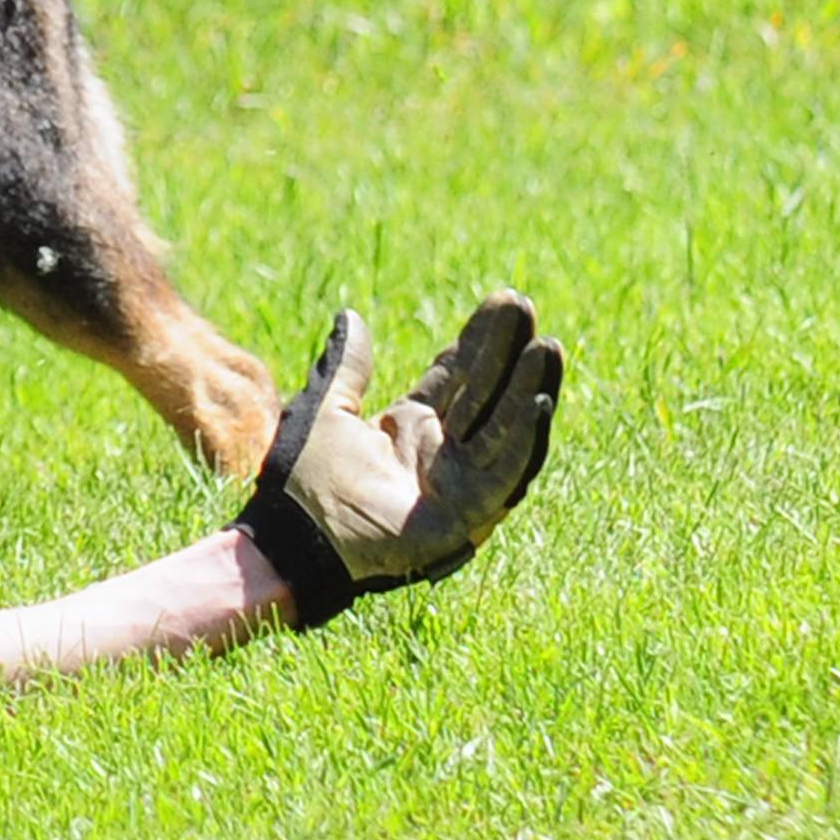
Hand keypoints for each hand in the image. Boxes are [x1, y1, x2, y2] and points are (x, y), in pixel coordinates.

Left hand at [234, 292, 566, 628]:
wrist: (292, 539)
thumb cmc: (302, 482)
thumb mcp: (325, 409)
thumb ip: (346, 366)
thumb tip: (350, 316)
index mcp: (412, 426)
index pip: (459, 375)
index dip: (481, 340)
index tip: (504, 301)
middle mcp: (443, 450)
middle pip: (487, 393)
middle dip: (509, 351)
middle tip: (525, 305)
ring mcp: (460, 480)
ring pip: (507, 426)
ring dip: (528, 387)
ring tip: (547, 347)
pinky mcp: (469, 511)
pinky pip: (506, 470)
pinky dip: (525, 437)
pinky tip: (540, 402)